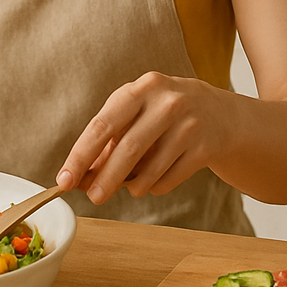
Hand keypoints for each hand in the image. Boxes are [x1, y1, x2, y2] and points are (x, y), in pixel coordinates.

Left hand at [56, 71, 225, 204]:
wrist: (221, 114)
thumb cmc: (165, 113)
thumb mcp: (137, 113)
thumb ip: (108, 142)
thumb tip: (80, 176)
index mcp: (141, 89)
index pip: (102, 125)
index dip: (80, 155)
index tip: (65, 180)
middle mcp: (167, 102)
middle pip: (127, 149)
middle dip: (106, 179)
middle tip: (93, 197)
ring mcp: (189, 125)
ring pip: (149, 170)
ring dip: (133, 186)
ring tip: (132, 185)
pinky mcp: (205, 148)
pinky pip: (168, 180)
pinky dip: (155, 186)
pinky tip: (156, 178)